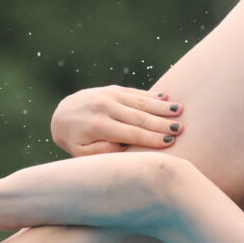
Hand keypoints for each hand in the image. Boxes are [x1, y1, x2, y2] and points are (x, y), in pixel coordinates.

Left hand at [51, 85, 182, 155]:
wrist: (62, 115)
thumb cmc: (77, 141)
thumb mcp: (83, 153)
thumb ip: (102, 152)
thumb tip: (124, 147)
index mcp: (98, 126)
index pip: (131, 133)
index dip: (152, 138)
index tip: (170, 142)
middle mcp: (103, 107)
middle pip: (139, 116)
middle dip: (162, 122)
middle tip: (182, 127)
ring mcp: (107, 95)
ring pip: (139, 101)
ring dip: (161, 106)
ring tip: (180, 110)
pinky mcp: (111, 89)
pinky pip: (134, 92)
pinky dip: (150, 95)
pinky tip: (166, 98)